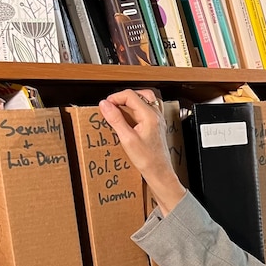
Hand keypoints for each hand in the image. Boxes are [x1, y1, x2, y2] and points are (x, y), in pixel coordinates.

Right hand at [99, 89, 185, 215]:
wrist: (160, 172)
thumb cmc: (147, 159)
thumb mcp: (127, 139)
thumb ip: (116, 119)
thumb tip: (105, 104)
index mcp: (150, 115)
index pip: (131, 95)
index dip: (115, 97)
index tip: (105, 105)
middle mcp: (156, 115)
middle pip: (139, 94)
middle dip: (123, 97)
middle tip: (111, 106)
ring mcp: (158, 119)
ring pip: (146, 100)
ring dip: (131, 101)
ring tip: (120, 109)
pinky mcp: (157, 125)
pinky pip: (149, 109)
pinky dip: (138, 108)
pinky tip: (130, 117)